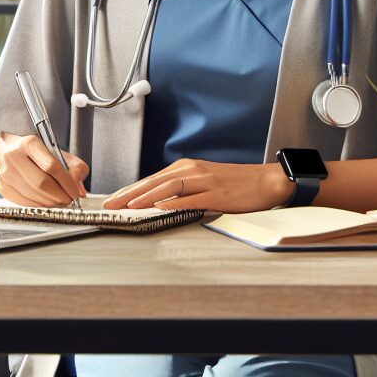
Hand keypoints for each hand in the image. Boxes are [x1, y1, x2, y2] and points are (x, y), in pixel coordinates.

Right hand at [0, 132, 88, 206]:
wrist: (12, 145)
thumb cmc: (38, 150)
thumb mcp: (59, 152)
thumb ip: (75, 168)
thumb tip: (80, 191)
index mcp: (30, 143)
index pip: (51, 166)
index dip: (67, 182)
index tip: (76, 192)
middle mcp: (14, 156)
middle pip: (41, 183)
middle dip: (59, 195)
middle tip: (69, 199)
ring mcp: (5, 172)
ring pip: (33, 194)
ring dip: (50, 202)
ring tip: (60, 201)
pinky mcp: (1, 185)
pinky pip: (23, 201)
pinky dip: (38, 205)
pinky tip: (46, 202)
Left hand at [100, 158, 290, 212]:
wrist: (266, 181)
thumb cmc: (236, 184)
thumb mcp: (204, 182)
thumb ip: (182, 190)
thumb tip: (157, 202)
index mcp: (188, 168)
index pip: (152, 179)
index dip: (130, 189)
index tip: (112, 200)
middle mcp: (193, 171)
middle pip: (155, 181)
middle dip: (130, 193)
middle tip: (110, 205)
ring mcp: (205, 181)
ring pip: (169, 187)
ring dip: (146, 197)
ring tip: (128, 206)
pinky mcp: (217, 194)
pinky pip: (192, 199)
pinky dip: (175, 203)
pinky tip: (161, 208)